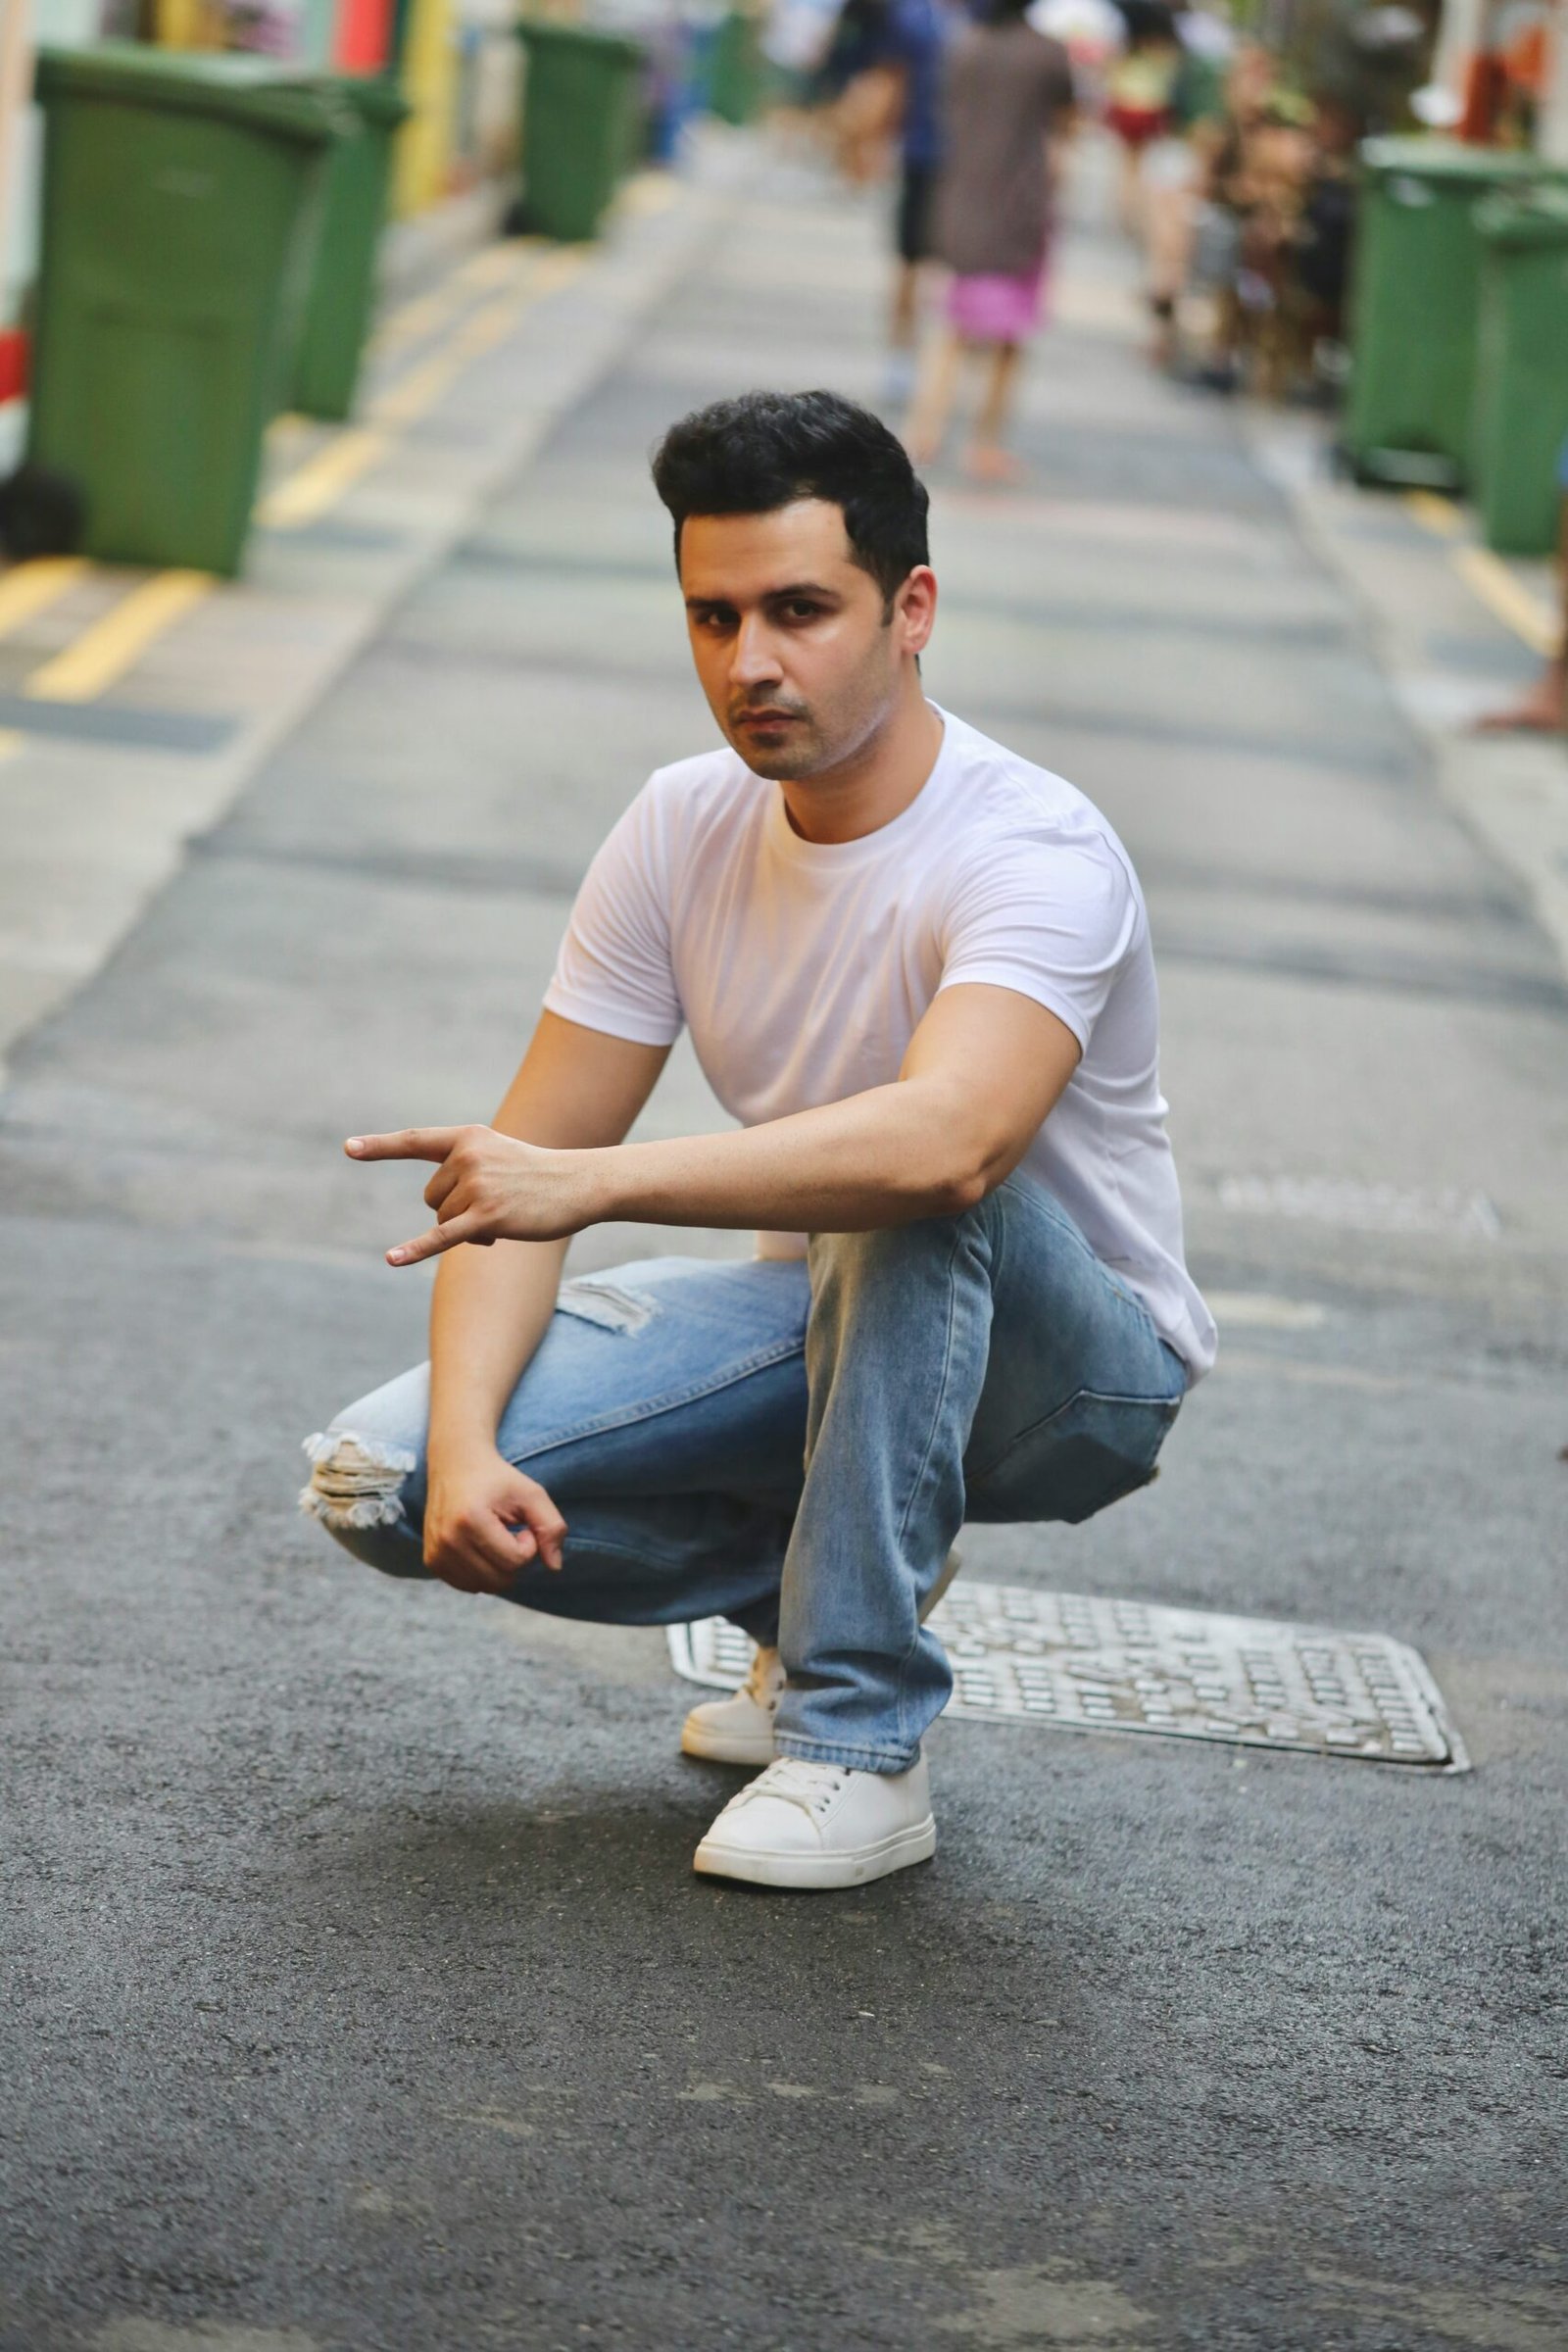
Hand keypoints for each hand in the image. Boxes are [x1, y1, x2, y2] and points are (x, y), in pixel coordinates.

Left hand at [345, 1124, 600, 1264]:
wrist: (581, 1183)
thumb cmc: (539, 1174)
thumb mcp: (498, 1158)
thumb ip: (465, 1173)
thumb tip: (442, 1218)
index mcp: (467, 1137)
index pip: (415, 1142)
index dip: (380, 1147)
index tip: (348, 1149)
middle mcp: (468, 1157)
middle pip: (432, 1197)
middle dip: (456, 1209)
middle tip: (498, 1203)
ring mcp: (477, 1187)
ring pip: (443, 1220)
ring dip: (470, 1228)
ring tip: (507, 1215)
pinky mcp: (487, 1217)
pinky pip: (441, 1237)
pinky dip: (415, 1249)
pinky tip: (391, 1259)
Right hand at [423, 1444, 566, 1594]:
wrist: (455, 1465)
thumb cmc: (498, 1481)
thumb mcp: (531, 1494)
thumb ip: (552, 1527)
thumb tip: (554, 1567)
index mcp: (470, 1520)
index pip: (515, 1561)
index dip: (529, 1544)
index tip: (521, 1523)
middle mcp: (447, 1540)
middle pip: (501, 1579)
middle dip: (515, 1558)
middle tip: (509, 1531)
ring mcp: (436, 1553)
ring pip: (486, 1586)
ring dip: (499, 1566)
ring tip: (494, 1537)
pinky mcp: (432, 1561)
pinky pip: (470, 1585)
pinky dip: (483, 1571)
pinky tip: (481, 1546)